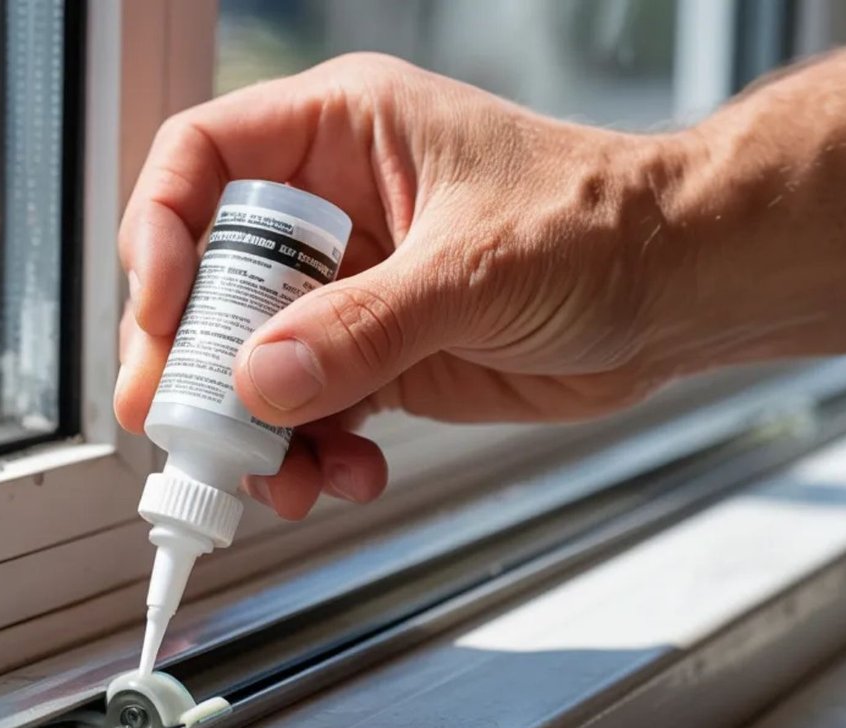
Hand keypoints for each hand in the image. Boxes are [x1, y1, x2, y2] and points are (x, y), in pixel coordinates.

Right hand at [116, 53, 697, 518]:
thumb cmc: (605, 224)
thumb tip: (261, 382)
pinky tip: (344, 474)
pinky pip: (308, 410)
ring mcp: (350, 287)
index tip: (161, 314)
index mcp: (340, 132)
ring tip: (278, 477)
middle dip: (192, 361)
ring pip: (249, 359)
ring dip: (251, 428)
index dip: (160, 232)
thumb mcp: (476, 268)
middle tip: (182, 427)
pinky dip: (309, 452)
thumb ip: (363, 329)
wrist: (684, 289)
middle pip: (208, 277)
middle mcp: (330, 207)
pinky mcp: (377, 354)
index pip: (200, 159)